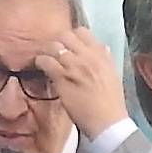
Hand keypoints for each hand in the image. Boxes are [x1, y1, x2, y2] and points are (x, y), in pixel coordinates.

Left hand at [32, 27, 130, 141]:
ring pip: (54, 46)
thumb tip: (101, 47)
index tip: (66, 45)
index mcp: (101, 54)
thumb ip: (105, 59)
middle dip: (56, 42)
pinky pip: (46, 62)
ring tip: (44, 60)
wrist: (107, 120)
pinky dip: (40, 62)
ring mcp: (74, 65)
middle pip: (65, 36)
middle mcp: (88, 56)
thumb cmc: (110, 101)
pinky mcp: (62, 78)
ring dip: (46, 51)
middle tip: (52, 53)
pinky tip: (40, 67)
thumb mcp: (112, 74)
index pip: (82, 32)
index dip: (71, 37)